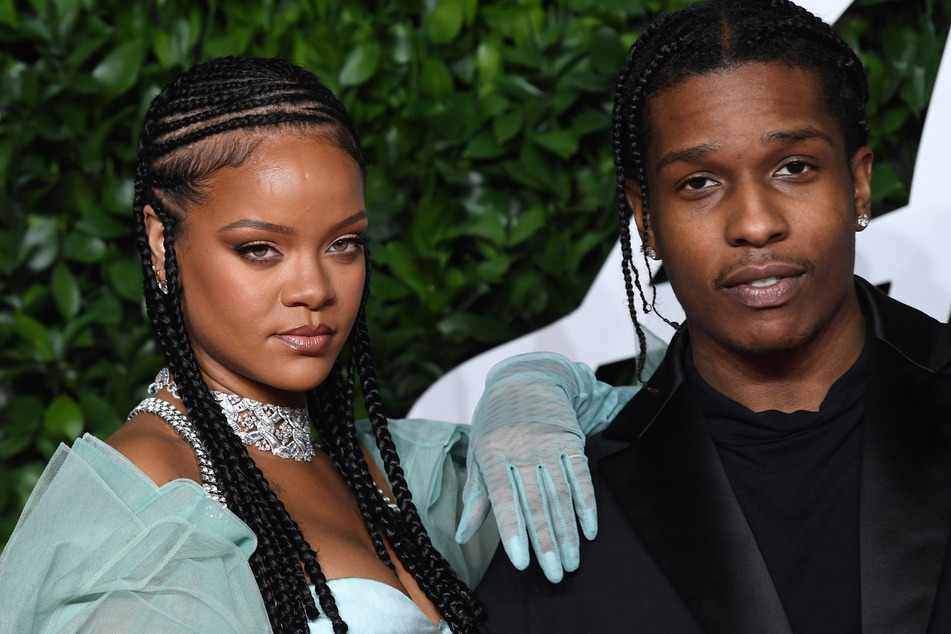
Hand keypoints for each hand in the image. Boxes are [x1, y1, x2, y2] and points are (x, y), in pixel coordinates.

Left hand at [456, 421, 596, 582]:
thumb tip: (462, 535)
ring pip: (561, 495)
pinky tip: (590, 531)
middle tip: (554, 574)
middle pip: (536, 502)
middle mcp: (522, 448)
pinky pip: (581, 477)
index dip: (513, 530)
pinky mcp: (571, 440)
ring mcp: (549, 444)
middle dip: (546, 542)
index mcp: (493, 452)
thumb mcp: (478, 451)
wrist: (526, 378)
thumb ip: (476, 495)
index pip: (503, 497)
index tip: (521, 561)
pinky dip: (587, 506)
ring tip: (572, 562)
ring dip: (568, 532)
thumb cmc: (495, 421)